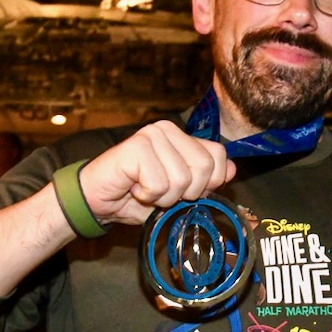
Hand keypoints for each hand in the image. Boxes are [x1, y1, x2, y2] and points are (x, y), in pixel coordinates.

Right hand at [78, 121, 235, 226]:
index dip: (208, 183)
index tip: (184, 192)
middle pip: (204, 168)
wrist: (98, 201)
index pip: (218, 156)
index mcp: (182, 137)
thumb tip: (233, 169)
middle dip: (186, 193)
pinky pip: (160, 184)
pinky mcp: (137, 146)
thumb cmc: (135, 196)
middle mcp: (168, 130)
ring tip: (145, 190)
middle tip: (161, 193)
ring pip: (182, 179)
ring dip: (163, 198)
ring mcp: (152, 135)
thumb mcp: (178, 193)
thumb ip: (205, 180)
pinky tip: (134, 188)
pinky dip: (148, 196)